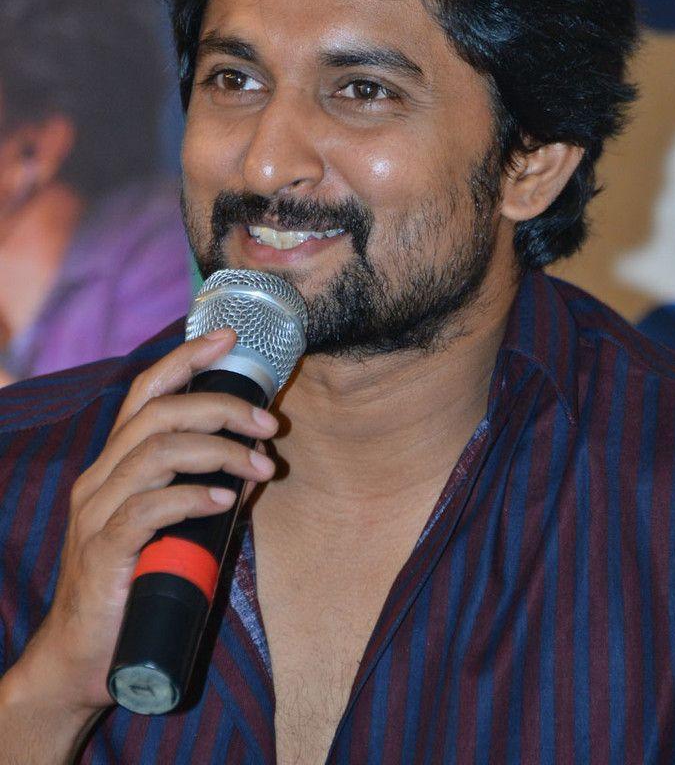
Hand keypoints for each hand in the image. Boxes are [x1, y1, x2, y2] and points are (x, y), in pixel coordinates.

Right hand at [1, 328, 277, 721]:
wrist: (83, 657)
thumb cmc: (134, 585)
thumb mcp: (172, 528)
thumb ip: (204, 492)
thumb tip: (254, 465)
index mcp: (115, 464)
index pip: (146, 392)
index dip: (186, 359)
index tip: (229, 339)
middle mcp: (100, 477)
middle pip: (158, 413)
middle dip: (221, 406)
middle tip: (269, 423)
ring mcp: (97, 512)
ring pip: (156, 451)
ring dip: (219, 452)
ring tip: (261, 467)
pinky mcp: (102, 550)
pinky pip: (148, 508)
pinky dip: (192, 498)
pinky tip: (226, 502)